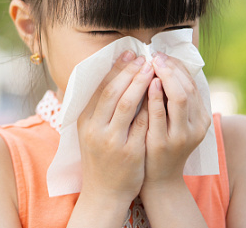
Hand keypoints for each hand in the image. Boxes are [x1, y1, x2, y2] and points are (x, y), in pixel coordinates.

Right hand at [76, 51, 153, 203]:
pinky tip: (160, 93)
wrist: (104, 192)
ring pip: (128, 105)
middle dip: (130, 72)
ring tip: (153, 70)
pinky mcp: (130, 152)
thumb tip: (111, 76)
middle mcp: (96, 129)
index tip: (128, 54)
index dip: (115, 69)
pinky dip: (151, 106)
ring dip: (141, 84)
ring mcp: (112, 141)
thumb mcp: (90, 131)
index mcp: (85, 121)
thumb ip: (97, 107)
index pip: (100, 87)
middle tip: (144, 58)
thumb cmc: (99, 157)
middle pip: (113, 93)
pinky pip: (143, 124)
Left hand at [142, 52, 210, 191]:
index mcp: (201, 119)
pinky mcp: (161, 142)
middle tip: (156, 55)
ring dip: (165, 77)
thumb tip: (166, 67)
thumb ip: (174, 99)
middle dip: (171, 69)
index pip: (192, 84)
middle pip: (188, 88)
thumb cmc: (164, 143)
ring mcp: (180, 135)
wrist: (159, 180)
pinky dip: (155, 96)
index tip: (163, 55)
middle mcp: (195, 126)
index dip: (178, 67)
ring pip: (178, 98)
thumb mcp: (176, 122)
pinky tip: (148, 82)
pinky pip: (159, 114)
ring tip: (152, 63)